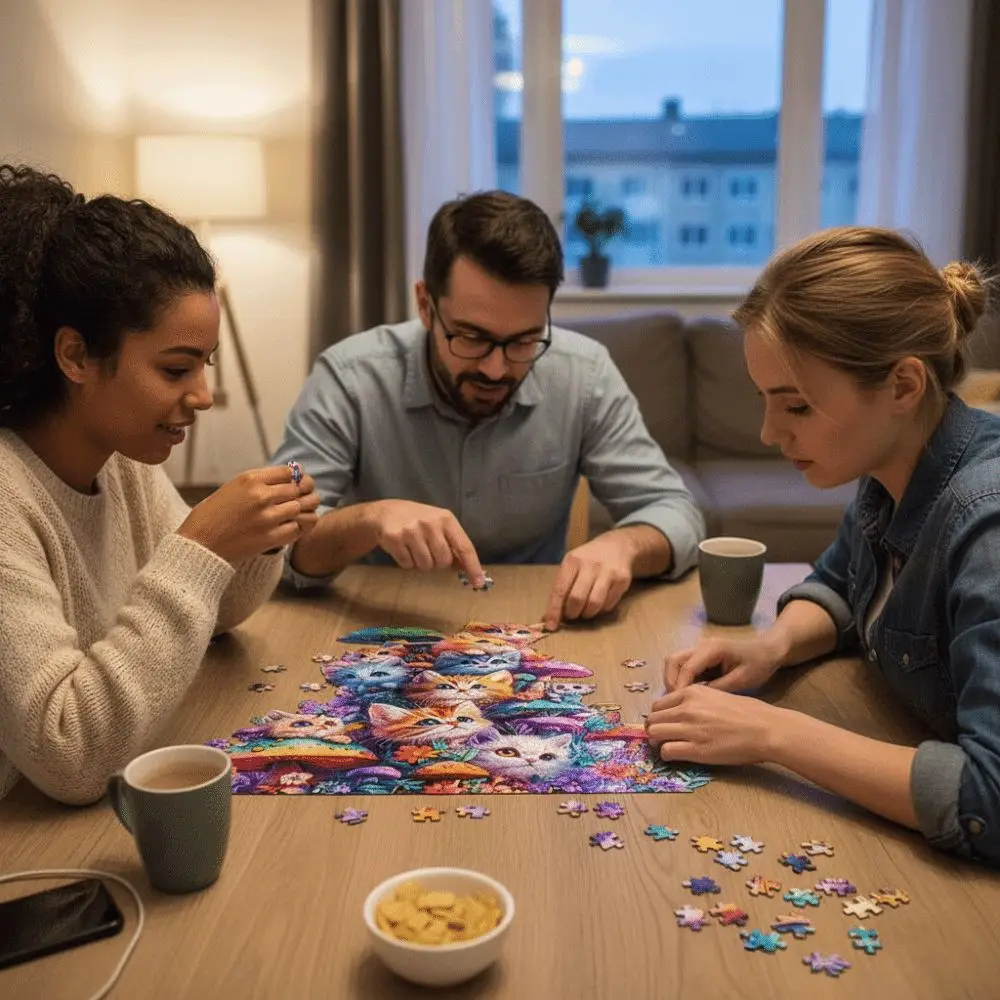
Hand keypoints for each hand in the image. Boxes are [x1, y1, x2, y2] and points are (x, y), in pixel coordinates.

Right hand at [177, 466, 315, 564]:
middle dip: (300, 494)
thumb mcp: (234, 487)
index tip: (294, 484)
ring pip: (299, 508)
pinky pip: (296, 529)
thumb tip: (291, 476)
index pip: (288, 472)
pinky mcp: (269, 538)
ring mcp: (266, 518)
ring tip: (293, 514)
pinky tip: (287, 528)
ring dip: (298, 512)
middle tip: (299, 499)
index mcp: (250, 479)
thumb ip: (260, 482)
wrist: (199, 544)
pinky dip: (294, 528)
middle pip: (297, 489)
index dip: (295, 478)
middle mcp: (260, 496)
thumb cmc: (213, 514)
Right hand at [367, 500, 484, 583]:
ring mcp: (411, 530)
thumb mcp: (439, 525)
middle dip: (437, 563)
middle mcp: (430, 523)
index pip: (464, 547)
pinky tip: (403, 548)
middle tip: (428, 551)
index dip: (473, 566)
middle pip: (443, 561)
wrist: (385, 512)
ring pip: (425, 565)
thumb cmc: (418, 520)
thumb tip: (469, 569)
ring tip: (414, 548)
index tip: (478, 582)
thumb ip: (454, 543)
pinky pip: (407, 565)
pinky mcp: (395, 538)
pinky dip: (406, 561)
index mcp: (446, 519)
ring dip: (421, 563)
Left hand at [543, 533, 632, 630]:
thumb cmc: (588, 560)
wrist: (617, 546)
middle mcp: (590, 565)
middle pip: (577, 598)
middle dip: (572, 613)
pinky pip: (609, 604)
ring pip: (595, 604)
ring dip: (588, 613)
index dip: (554, 610)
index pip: (560, 590)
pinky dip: (601, 609)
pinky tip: (600, 602)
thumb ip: (562, 586)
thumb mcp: (572, 565)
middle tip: (572, 614)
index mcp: (572, 561)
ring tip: (586, 610)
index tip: (551, 626)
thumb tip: (551, 616)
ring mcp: (608, 572)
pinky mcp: (622, 580)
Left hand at [645, 684, 780, 765]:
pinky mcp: (697, 749)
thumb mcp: (717, 695)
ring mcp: (690, 728)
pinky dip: (667, 754)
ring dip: (657, 742)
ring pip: (655, 733)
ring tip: (667, 746)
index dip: (660, 716)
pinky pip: (667, 751)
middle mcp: (687, 708)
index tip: (665, 724)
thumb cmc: (748, 712)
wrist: (766, 728)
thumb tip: (679, 711)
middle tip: (663, 738)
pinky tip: (677, 755)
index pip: (658, 704)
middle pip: (652, 719)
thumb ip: (696, 700)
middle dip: (654, 729)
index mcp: (692, 692)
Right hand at [664, 637, 781, 692]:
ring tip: (680, 700)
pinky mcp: (701, 656)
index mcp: (712, 649)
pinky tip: (688, 695)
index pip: (686, 667)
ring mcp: (699, 649)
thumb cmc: (758, 665)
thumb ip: (717, 689)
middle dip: (670, 681)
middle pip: (672, 660)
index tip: (679, 706)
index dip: (680, 687)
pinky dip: (680, 679)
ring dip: (672, 680)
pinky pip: (683, 666)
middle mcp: (701, 646)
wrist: (768, 651)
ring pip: (674, 662)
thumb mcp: (741, 681)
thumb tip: (694, 701)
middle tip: (675, 703)